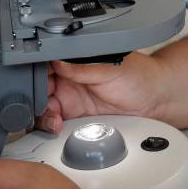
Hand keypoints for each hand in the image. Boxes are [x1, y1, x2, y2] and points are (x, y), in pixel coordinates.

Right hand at [37, 53, 165, 132]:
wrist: (155, 99)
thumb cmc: (138, 75)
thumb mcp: (108, 69)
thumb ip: (81, 68)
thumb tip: (57, 61)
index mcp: (75, 61)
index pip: (46, 65)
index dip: (35, 74)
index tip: (31, 83)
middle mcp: (70, 80)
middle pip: (39, 89)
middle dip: (34, 98)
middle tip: (42, 106)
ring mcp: (71, 100)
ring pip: (44, 108)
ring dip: (42, 115)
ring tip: (53, 120)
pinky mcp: (76, 118)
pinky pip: (55, 123)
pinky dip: (50, 126)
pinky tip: (57, 127)